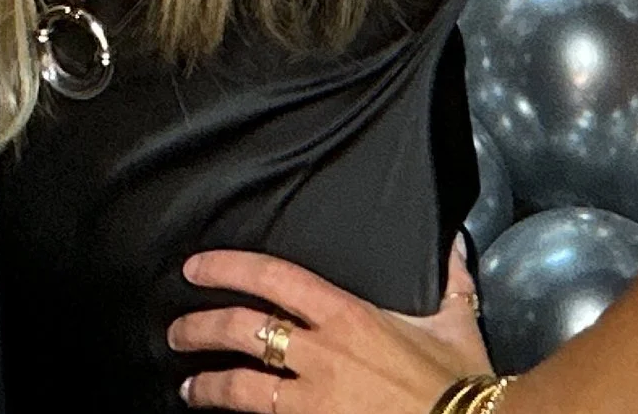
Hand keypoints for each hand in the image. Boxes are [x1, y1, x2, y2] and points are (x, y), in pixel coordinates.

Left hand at [169, 239, 491, 411]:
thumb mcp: (455, 318)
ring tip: (190, 388)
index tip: (195, 268)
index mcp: (346, 315)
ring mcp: (314, 400)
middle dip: (200, 329)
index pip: (272, 278)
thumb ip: (448, 274)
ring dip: (209, 386)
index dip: (226, 268)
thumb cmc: (460, 381)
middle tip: (177, 333)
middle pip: (242, 331)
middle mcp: (321, 354)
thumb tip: (451, 239)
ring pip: (242, 387)